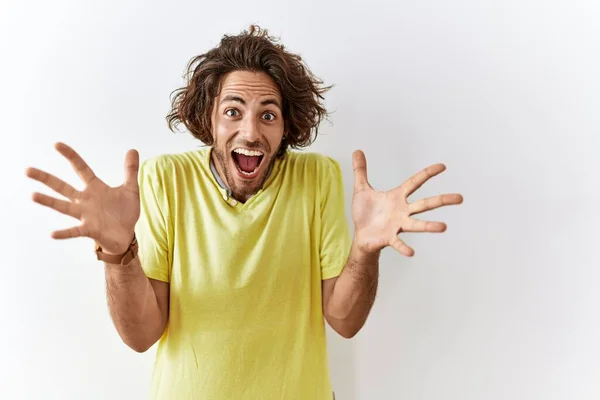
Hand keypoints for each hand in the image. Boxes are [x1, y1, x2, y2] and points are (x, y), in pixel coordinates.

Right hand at [25, 142, 140, 254]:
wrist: (126, 235)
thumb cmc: (125, 212)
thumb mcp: (130, 189)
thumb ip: (130, 171)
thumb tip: (133, 150)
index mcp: (95, 188)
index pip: (81, 169)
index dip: (70, 156)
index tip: (57, 144)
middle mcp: (85, 200)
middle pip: (63, 187)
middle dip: (46, 178)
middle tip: (27, 170)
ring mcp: (85, 215)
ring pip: (64, 207)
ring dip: (49, 202)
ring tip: (33, 195)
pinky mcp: (89, 230)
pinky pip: (75, 231)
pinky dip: (64, 233)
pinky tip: (52, 233)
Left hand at [351, 150, 462, 256]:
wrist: (360, 235)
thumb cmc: (365, 213)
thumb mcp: (361, 189)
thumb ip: (361, 171)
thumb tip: (357, 151)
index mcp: (397, 197)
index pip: (415, 182)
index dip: (428, 174)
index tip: (443, 166)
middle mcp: (402, 211)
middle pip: (425, 203)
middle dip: (442, 200)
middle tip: (460, 198)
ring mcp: (397, 225)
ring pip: (417, 224)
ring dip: (429, 226)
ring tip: (444, 227)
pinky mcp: (389, 238)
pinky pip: (398, 243)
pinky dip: (404, 247)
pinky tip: (411, 252)